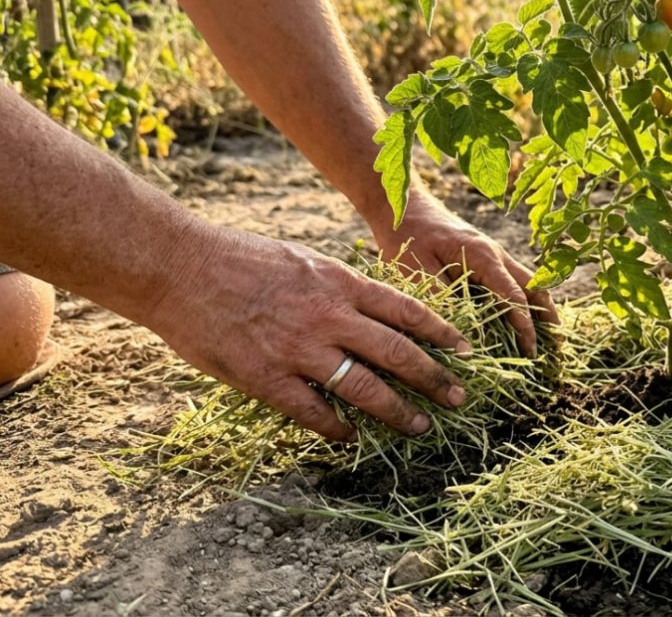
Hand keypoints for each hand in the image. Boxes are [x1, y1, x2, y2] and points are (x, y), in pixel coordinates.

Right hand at [145, 223, 470, 441]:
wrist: (180, 266)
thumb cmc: (240, 258)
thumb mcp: (304, 260)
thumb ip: (339, 286)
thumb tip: (373, 309)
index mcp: (340, 283)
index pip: (407, 311)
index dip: (442, 333)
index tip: (467, 350)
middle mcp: (329, 316)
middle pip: (398, 353)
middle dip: (434, 379)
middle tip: (459, 398)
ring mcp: (299, 349)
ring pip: (365, 387)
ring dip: (397, 411)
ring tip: (419, 427)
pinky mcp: (267, 377)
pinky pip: (314, 411)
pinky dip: (337, 428)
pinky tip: (351, 438)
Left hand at [369, 190, 559, 356]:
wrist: (404, 206)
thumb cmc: (407, 235)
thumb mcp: (415, 269)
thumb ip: (440, 299)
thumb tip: (460, 333)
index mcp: (483, 257)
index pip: (514, 296)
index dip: (525, 326)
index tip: (531, 351)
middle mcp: (496, 255)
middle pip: (535, 287)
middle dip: (549, 318)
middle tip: (558, 348)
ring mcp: (494, 255)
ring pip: (529, 283)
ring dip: (542, 309)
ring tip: (551, 338)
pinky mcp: (486, 258)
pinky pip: (514, 281)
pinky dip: (527, 301)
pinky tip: (524, 320)